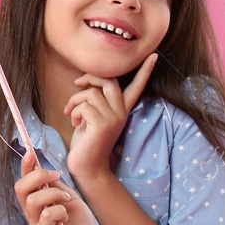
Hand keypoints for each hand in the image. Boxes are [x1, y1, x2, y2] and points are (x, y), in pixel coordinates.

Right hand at [16, 151, 98, 224]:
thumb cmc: (78, 221)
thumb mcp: (67, 196)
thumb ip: (54, 185)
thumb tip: (43, 169)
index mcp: (35, 201)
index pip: (23, 181)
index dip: (24, 166)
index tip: (30, 152)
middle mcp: (31, 212)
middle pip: (21, 188)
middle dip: (39, 176)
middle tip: (57, 176)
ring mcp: (36, 224)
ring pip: (33, 200)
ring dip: (54, 194)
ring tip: (66, 199)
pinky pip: (47, 215)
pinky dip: (60, 211)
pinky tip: (66, 216)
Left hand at [64, 54, 156, 182]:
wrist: (87, 168)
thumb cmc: (86, 141)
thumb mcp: (92, 116)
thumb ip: (94, 100)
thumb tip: (85, 82)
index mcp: (121, 110)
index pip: (136, 87)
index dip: (145, 71)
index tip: (153, 56)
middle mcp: (121, 113)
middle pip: (110, 81)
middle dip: (90, 78)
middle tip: (77, 85)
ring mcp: (113, 119)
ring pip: (92, 93)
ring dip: (75, 100)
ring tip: (71, 113)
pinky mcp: (102, 125)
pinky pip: (84, 105)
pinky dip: (74, 111)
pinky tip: (74, 122)